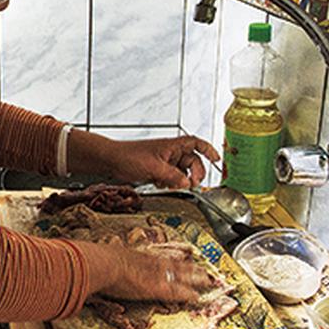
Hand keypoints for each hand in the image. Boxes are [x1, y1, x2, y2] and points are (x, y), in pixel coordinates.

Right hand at [76, 241, 215, 303]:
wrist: (98, 263)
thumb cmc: (95, 260)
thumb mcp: (100, 256)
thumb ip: (100, 260)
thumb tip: (88, 258)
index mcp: (135, 256)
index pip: (158, 259)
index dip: (171, 260)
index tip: (182, 259)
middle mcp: (147, 262)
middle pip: (173, 264)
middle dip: (190, 268)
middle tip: (204, 270)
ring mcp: (152, 274)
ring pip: (179, 275)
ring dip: (194, 279)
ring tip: (208, 282)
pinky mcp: (154, 287)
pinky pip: (174, 291)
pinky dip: (186, 294)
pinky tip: (196, 297)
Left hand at [104, 135, 218, 188]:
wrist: (111, 161)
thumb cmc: (129, 156)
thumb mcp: (154, 168)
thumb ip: (173, 177)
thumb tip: (187, 184)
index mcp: (172, 146)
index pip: (196, 143)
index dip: (209, 150)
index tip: (217, 159)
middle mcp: (170, 152)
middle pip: (192, 162)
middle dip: (194, 173)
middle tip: (192, 184)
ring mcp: (164, 161)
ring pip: (182, 172)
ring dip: (180, 180)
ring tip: (171, 185)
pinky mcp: (157, 169)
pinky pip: (171, 177)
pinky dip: (170, 183)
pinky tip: (161, 185)